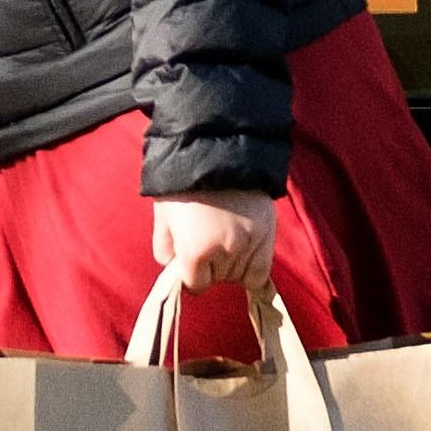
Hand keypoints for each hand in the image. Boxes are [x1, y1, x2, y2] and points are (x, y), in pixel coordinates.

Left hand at [149, 189, 275, 296]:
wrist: (213, 146)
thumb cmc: (180, 182)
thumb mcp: (162, 217)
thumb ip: (164, 250)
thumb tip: (175, 270)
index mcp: (194, 251)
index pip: (196, 285)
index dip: (190, 272)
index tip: (190, 257)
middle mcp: (225, 252)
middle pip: (220, 279)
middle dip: (211, 265)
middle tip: (208, 238)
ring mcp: (250, 242)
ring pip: (243, 276)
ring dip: (233, 264)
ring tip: (225, 237)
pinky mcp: (268, 231)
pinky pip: (263, 267)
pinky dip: (254, 263)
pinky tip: (244, 249)